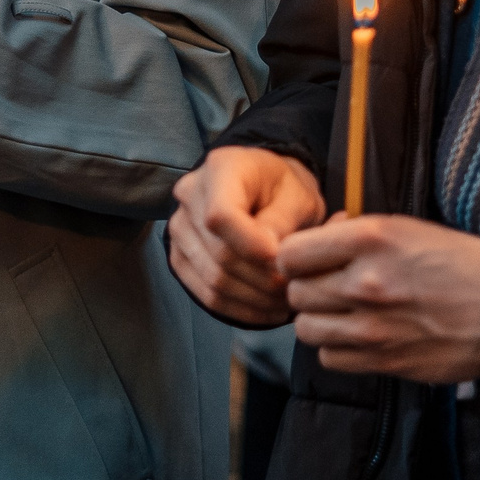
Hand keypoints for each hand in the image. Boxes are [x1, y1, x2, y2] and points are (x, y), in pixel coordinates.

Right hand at [167, 146, 325, 327]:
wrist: (266, 190)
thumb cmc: (284, 189)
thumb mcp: (299, 195)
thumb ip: (283, 221)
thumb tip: (270, 257)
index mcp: (221, 168)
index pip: (220, 215)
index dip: (251, 246)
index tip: (282, 262)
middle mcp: (190, 195)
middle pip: (219, 253)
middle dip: (262, 280)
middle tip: (295, 291)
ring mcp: (180, 228)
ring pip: (213, 279)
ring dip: (254, 300)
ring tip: (285, 303)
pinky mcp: (181, 256)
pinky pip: (206, 294)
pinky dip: (239, 309)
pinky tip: (266, 310)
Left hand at [279, 215, 479, 383]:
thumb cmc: (459, 263)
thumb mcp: (406, 227)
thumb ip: (356, 233)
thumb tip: (321, 236)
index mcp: (370, 240)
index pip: (291, 254)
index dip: (296, 257)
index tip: (309, 260)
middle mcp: (364, 282)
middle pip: (296, 292)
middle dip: (308, 288)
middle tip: (330, 286)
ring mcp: (372, 327)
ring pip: (305, 328)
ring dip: (319, 319)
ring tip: (342, 312)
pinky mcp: (382, 361)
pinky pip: (329, 358)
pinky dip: (337, 348)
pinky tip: (357, 335)